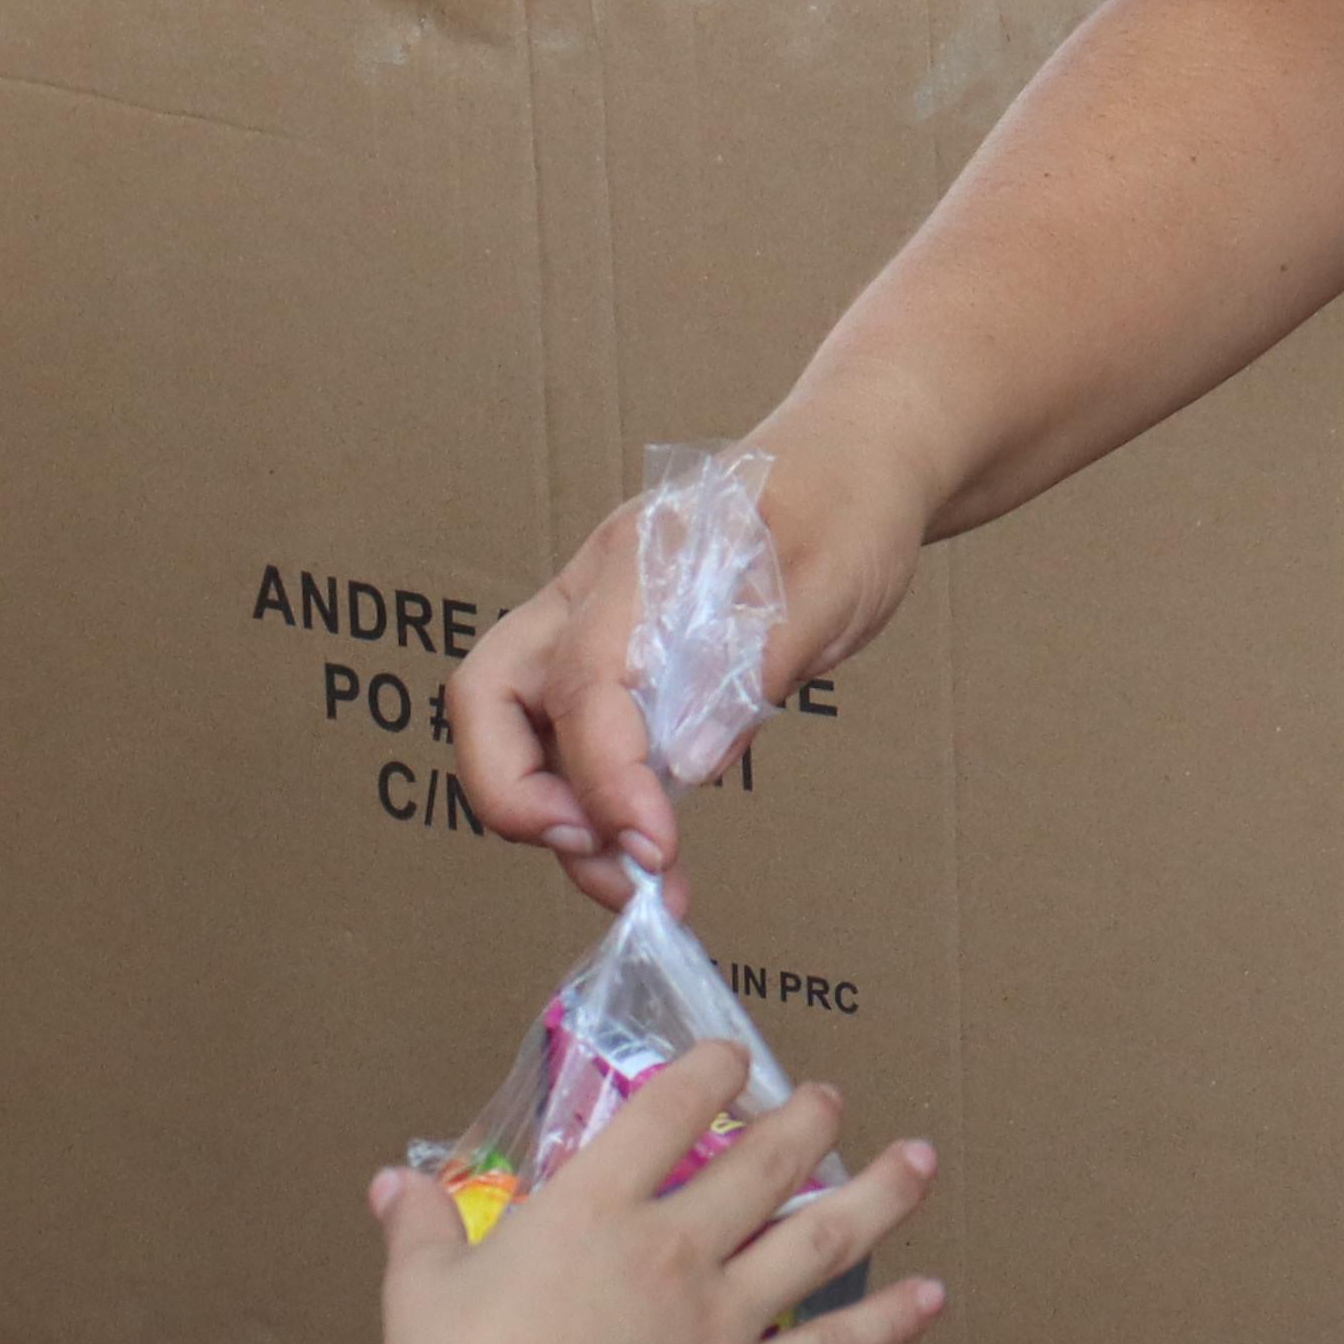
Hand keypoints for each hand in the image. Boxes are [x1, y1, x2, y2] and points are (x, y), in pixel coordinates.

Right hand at [375, 1052, 945, 1343]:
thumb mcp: (421, 1294)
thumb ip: (421, 1230)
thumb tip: (392, 1184)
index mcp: (594, 1207)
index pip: (667, 1108)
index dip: (709, 1069)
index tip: (730, 1055)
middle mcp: (673, 1245)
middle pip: (763, 1161)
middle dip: (805, 1118)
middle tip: (829, 1098)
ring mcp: (723, 1317)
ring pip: (820, 1238)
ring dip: (878, 1193)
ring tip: (918, 1160)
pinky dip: (889, 1321)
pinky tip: (932, 1296)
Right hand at [444, 443, 920, 913]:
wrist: (856, 464)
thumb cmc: (845, 509)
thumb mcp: (832, 587)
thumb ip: (758, 664)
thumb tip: (685, 761)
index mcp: (643, 559)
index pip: (583, 680)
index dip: (604, 776)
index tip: (654, 850)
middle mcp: (592, 592)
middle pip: (487, 698)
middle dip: (518, 799)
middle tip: (610, 864)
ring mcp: (591, 625)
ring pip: (513, 728)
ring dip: (558, 816)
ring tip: (640, 879)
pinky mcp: (615, 663)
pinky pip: (568, 738)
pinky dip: (593, 802)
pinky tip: (649, 841)